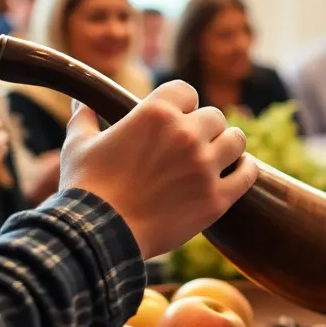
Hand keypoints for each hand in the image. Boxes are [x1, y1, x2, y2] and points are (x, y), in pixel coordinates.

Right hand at [60, 80, 256, 259]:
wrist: (99, 236)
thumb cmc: (86, 189)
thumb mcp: (78, 146)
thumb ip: (84, 119)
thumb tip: (80, 102)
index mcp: (156, 113)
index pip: (186, 90)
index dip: (182, 103)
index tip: (178, 115)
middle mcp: (185, 134)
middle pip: (214, 116)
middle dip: (204, 127)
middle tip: (194, 143)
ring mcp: (204, 166)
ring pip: (236, 140)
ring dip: (228, 145)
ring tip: (219, 154)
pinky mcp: (216, 199)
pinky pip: (247, 174)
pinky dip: (245, 170)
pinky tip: (238, 170)